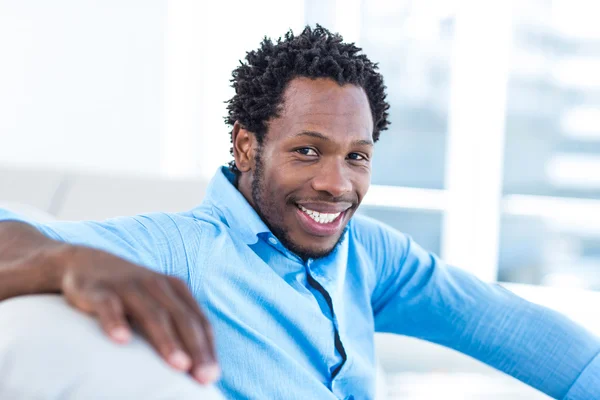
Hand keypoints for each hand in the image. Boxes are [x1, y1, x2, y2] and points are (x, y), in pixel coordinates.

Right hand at [56, 245, 218, 383]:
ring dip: (167, 340)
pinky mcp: (99, 290)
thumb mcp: (157, 303)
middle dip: (196, 348)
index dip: (208, 347)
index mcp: (175, 289)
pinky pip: (109, 306)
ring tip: (179, 365)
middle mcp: (156, 285)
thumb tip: (194, 367)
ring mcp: (128, 286)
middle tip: (203, 376)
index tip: (212, 375)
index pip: (198, 320)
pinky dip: (115, 321)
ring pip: (152, 313)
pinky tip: (121, 340)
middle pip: (181, 318)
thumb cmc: (129, 294)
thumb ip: (174, 327)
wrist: (85, 263)